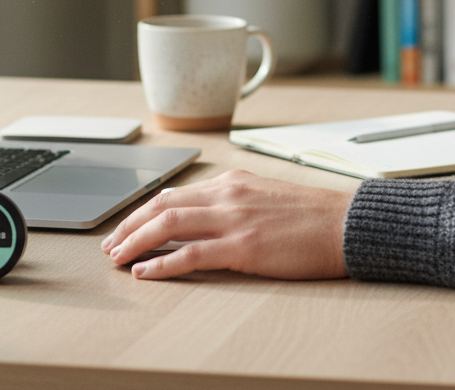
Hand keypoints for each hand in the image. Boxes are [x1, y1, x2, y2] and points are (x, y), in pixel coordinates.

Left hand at [101, 169, 352, 280]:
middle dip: (129, 226)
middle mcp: (228, 194)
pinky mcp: (244, 246)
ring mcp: (234, 219)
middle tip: (109, 246)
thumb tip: (201, 217)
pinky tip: (146, 272)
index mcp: (232, 182)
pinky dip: (163, 263)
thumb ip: (232, 202)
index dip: (142, 212)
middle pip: (162, 206)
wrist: (345, 224)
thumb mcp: (264, 197)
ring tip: (117, 258)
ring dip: (136, 242)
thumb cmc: (311, 217)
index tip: (125, 228)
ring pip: (169, 225)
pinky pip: (192, 254)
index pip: (174, 194)